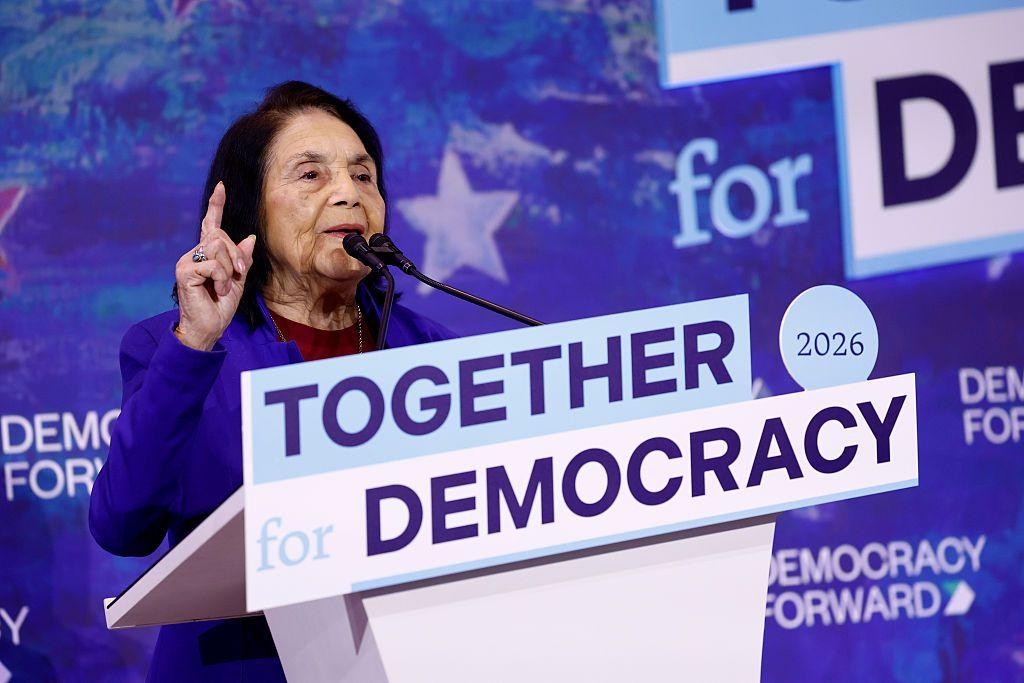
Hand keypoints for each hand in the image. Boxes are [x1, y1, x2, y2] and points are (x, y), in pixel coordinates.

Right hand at [174, 182, 255, 350]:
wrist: (209, 329)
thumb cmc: (221, 307)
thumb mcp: (238, 281)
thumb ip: (242, 261)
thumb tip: (250, 238)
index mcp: (207, 254)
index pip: (211, 225)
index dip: (216, 205)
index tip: (221, 187)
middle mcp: (194, 253)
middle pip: (220, 236)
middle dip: (236, 256)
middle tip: (237, 276)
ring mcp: (186, 261)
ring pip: (217, 247)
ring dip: (228, 270)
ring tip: (224, 288)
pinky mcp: (184, 271)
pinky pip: (212, 264)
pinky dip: (222, 279)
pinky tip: (218, 291)